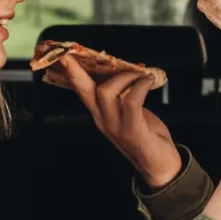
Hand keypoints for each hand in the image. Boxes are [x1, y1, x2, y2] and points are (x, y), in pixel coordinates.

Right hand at [61, 57, 183, 188]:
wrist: (159, 167)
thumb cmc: (146, 135)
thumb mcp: (128, 113)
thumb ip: (122, 94)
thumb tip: (123, 69)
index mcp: (99, 113)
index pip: (79, 89)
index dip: (69, 71)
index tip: (60, 53)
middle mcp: (102, 119)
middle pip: (85, 89)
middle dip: (77, 69)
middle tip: (72, 52)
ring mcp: (116, 127)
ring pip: (106, 92)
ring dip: (125, 76)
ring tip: (141, 75)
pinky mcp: (133, 131)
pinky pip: (132, 101)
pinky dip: (140, 86)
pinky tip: (149, 81)